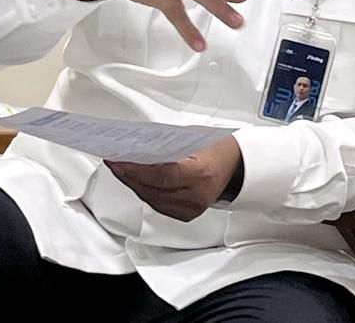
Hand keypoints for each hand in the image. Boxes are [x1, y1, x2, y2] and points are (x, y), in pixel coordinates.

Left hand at [105, 136, 242, 221]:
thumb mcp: (194, 140)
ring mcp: (192, 207)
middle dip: (129, 176)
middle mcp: (196, 194)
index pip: (159, 175)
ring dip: (135, 186)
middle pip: (152, 190)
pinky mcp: (188, 214)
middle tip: (114, 163)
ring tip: (122, 171)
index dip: (135, 170)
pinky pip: (160, 206)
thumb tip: (138, 148)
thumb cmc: (219, 148)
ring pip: (153, 200)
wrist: (239, 166)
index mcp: (200, 173)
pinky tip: (137, 183)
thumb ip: (167, 148)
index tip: (118, 161)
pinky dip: (147, 194)